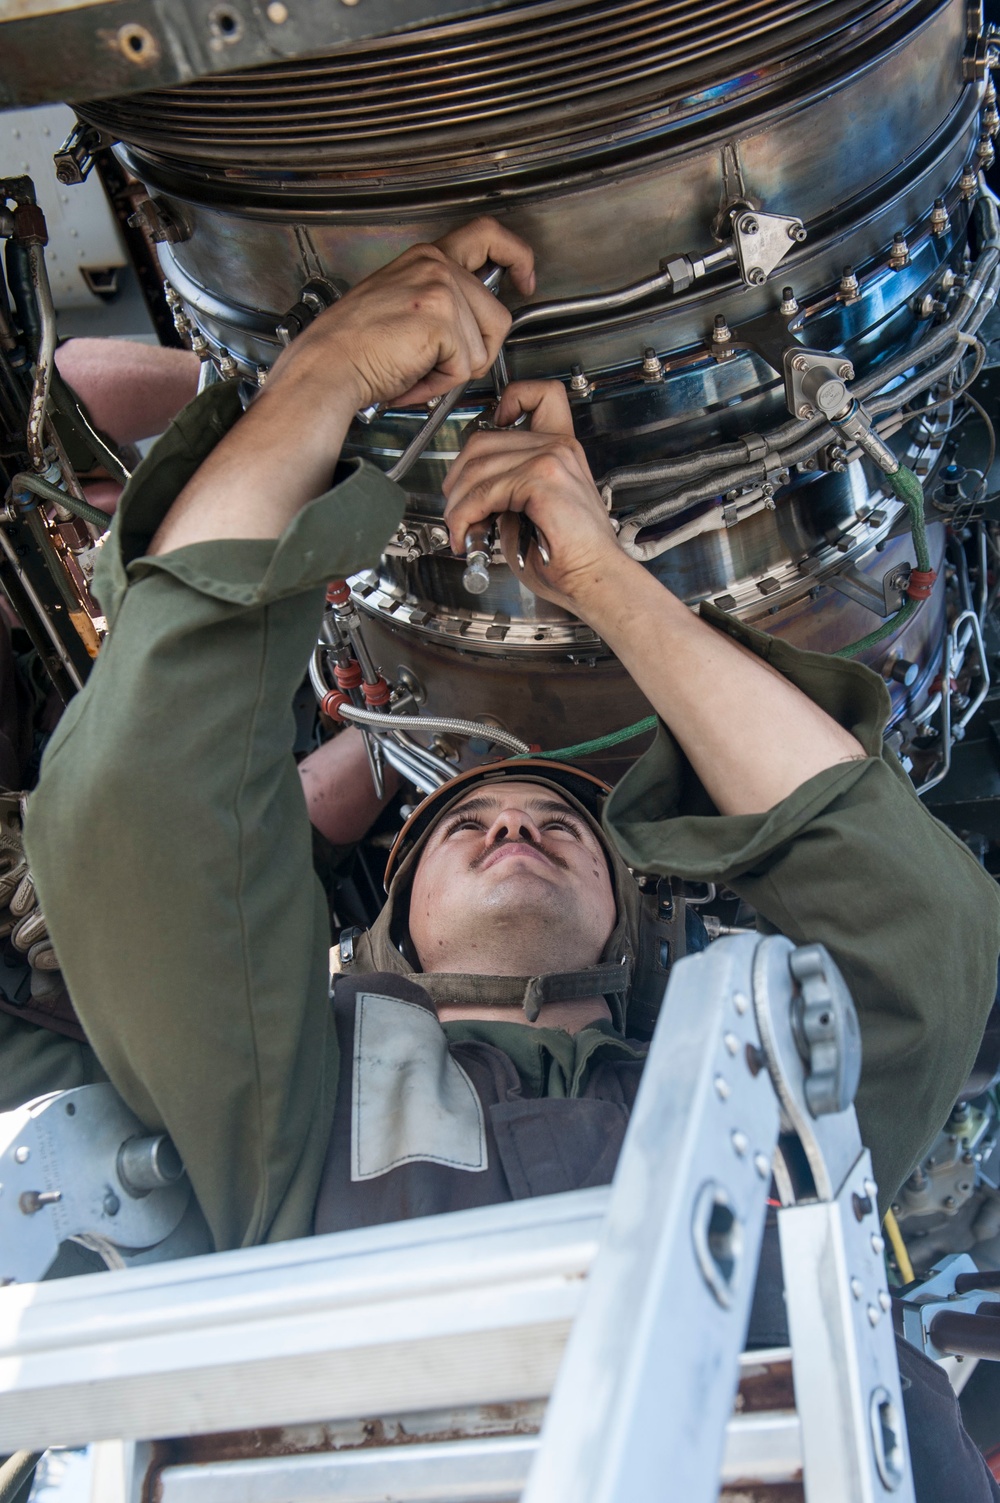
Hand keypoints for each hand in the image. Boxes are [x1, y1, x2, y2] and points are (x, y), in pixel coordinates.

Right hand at [266, 217, 534, 412]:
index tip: (525, 277)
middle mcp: (435, 266)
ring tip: (415, 367)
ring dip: (453, 370)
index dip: (516, 255)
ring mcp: (441, 289)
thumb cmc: (353, 347)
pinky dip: (440, 383)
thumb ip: (439, 302)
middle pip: (497, 315)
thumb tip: (473, 327)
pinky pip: (465, 365)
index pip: (487, 236)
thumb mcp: (399, 304)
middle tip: (440, 364)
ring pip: (484, 346)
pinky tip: (411, 375)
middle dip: (477, 351)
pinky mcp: (442, 318)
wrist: (327, 367)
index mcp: (425, 259)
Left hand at [442, 380, 625, 616]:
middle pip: (484, 440)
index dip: (508, 400)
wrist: (594, 578)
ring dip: (457, 503)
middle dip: (457, 477)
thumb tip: (470, 493)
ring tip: (460, 528)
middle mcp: (557, 447)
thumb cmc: (568, 557)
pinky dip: (465, 515)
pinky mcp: (542, 479)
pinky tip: (467, 532)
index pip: (539, 395)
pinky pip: (485, 491)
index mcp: (560, 451)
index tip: (490, 432)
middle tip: (455, 508)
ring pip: (478, 467)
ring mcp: (551, 459)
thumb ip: (505, 491)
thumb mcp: (529, 513)